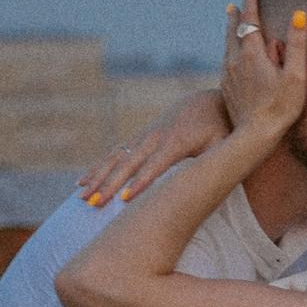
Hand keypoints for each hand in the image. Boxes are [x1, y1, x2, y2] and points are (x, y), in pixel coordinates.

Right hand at [79, 88, 228, 205]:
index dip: (142, 181)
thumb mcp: (226, 143)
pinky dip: (97, 168)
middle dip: (110, 184)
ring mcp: (144, 137)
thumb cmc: (222, 129)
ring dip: (97, 177)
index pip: (156, 164)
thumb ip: (220, 159)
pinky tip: (81, 183)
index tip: (126, 199)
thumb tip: (215, 178)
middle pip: (129, 163)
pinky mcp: (138, 139)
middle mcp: (156, 137)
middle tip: (94, 203)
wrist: (207, 102)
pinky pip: (113, 154)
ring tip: (82, 197)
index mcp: (178, 141)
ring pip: (116, 158)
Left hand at [221, 0, 305, 140]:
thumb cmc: (281, 107)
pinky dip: (230, 49)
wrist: (254, 136)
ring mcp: (228, 75)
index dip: (251, 0)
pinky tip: (231, 54)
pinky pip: (226, 61)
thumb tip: (298, 15)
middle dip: (236, 14)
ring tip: (231, 20)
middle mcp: (235, 61)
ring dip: (231, 30)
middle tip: (235, 2)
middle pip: (234, 30)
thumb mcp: (295, 75)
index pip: (250, 19)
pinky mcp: (225, 88)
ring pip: (228, 45)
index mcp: (253, 54)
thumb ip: (297, 44)